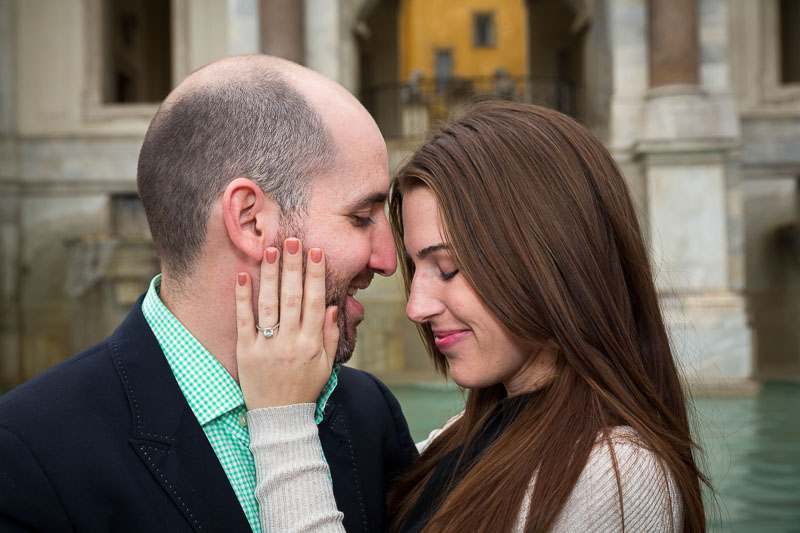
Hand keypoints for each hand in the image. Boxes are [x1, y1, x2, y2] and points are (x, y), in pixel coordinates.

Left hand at [235, 238, 338, 409]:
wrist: (280, 418)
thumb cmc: (305, 389)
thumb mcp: (326, 365)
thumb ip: (328, 335)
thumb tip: (329, 307)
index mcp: (312, 344)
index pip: (315, 302)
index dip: (316, 276)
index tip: (316, 253)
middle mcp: (291, 342)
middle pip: (293, 298)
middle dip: (293, 267)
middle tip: (292, 240)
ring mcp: (267, 346)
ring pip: (270, 304)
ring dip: (271, 275)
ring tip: (271, 250)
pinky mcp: (247, 352)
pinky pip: (244, 321)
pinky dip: (243, 298)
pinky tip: (244, 276)